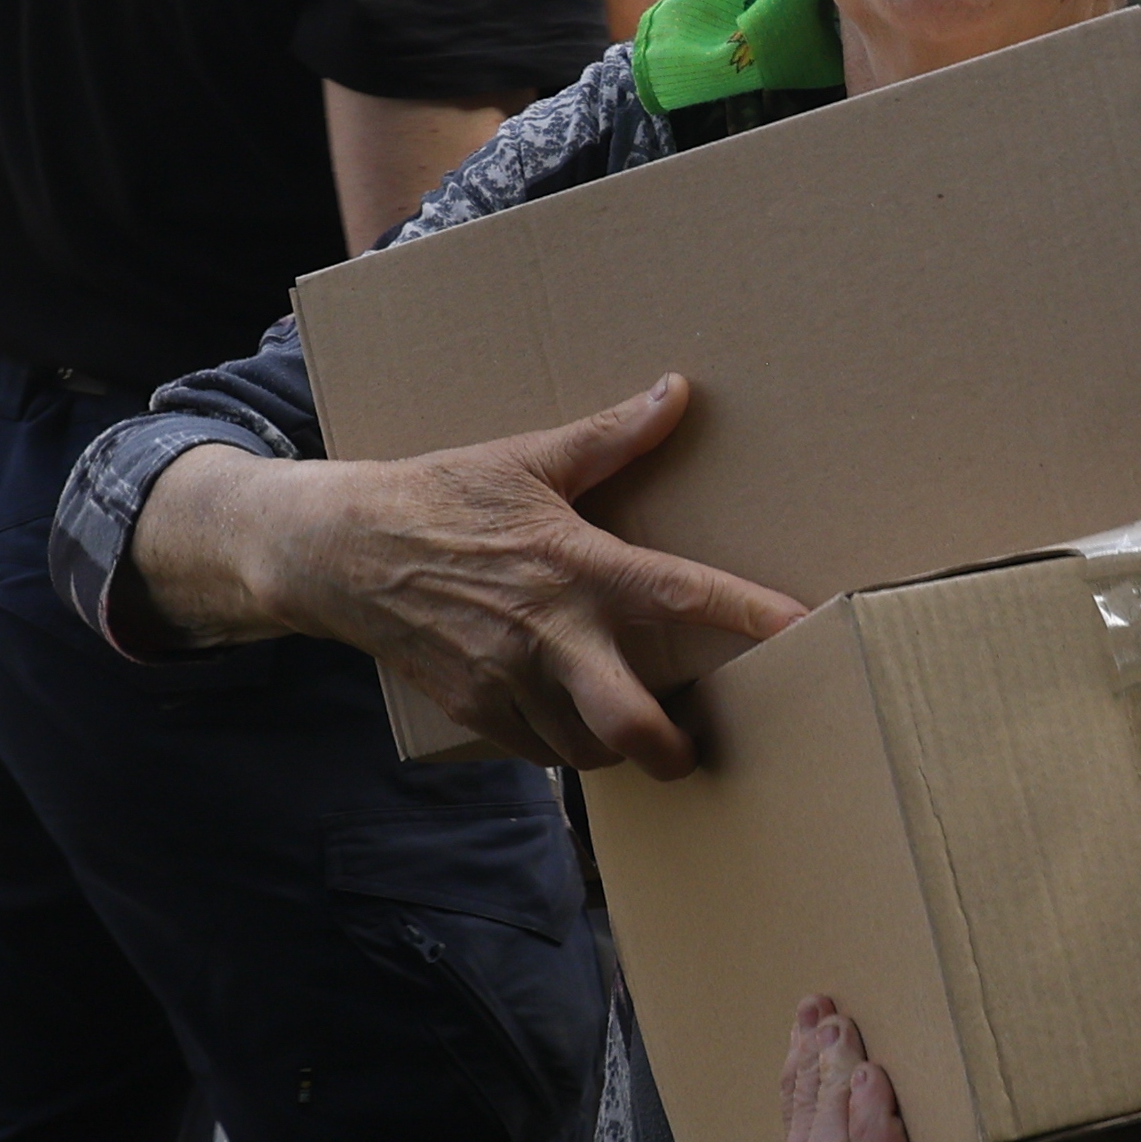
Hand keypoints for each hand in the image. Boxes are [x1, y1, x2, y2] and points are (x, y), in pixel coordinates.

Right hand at [240, 375, 804, 773]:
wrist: (339, 548)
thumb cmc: (442, 496)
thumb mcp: (527, 459)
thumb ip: (610, 436)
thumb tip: (676, 390)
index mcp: (576, 565)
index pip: (681, 595)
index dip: (747, 618)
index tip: (802, 630)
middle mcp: (548, 633)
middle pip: (629, 721)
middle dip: (672, 750)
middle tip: (698, 748)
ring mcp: (506, 681)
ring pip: (582, 749)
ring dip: (614, 749)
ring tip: (637, 733)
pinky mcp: (472, 709)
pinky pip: (534, 751)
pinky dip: (560, 747)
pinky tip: (571, 723)